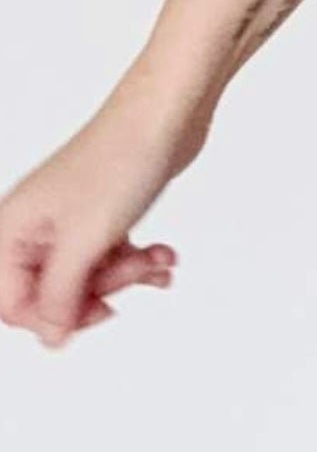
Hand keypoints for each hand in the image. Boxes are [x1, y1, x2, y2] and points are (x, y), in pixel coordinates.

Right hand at [0, 66, 211, 347]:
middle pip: (56, 294)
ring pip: (89, 278)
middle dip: (101, 290)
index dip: (56, 316)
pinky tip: (163, 255)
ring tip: (156, 259)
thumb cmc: (120, 159)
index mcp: (12, 229)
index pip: (15, 305)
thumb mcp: (84, 243)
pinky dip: (139, 261)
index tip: (97, 309)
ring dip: (127, 275)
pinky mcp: (102, 215)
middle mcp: (35, 226)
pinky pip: (112, 257)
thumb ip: (60, 297)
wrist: (166, 113)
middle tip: (132, 272)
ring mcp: (69, 221)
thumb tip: (50, 338)